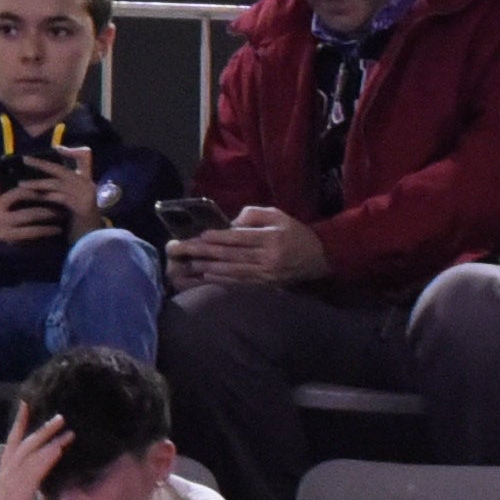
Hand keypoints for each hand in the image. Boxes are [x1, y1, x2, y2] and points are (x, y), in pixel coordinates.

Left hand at [167, 206, 326, 291]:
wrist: (320, 257)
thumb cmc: (295, 233)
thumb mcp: (279, 215)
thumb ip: (254, 214)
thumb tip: (230, 223)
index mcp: (272, 238)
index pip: (239, 237)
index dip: (218, 237)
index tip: (199, 235)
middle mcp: (268, 257)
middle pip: (230, 254)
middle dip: (203, 252)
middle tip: (180, 249)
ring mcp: (266, 274)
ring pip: (231, 270)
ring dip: (207, 268)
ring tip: (187, 264)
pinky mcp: (265, 285)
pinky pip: (238, 282)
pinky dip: (220, 280)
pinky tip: (205, 277)